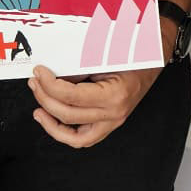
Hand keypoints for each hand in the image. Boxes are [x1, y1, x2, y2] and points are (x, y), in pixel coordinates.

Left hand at [29, 47, 163, 148]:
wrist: (155, 57)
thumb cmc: (134, 52)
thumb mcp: (105, 55)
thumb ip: (79, 68)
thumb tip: (52, 76)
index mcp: (115, 94)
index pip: (71, 96)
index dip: (49, 85)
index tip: (40, 72)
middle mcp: (115, 113)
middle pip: (68, 114)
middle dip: (45, 97)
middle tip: (35, 82)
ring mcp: (113, 122)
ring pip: (73, 135)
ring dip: (50, 120)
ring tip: (38, 105)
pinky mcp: (110, 125)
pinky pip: (83, 139)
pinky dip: (63, 133)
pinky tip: (50, 120)